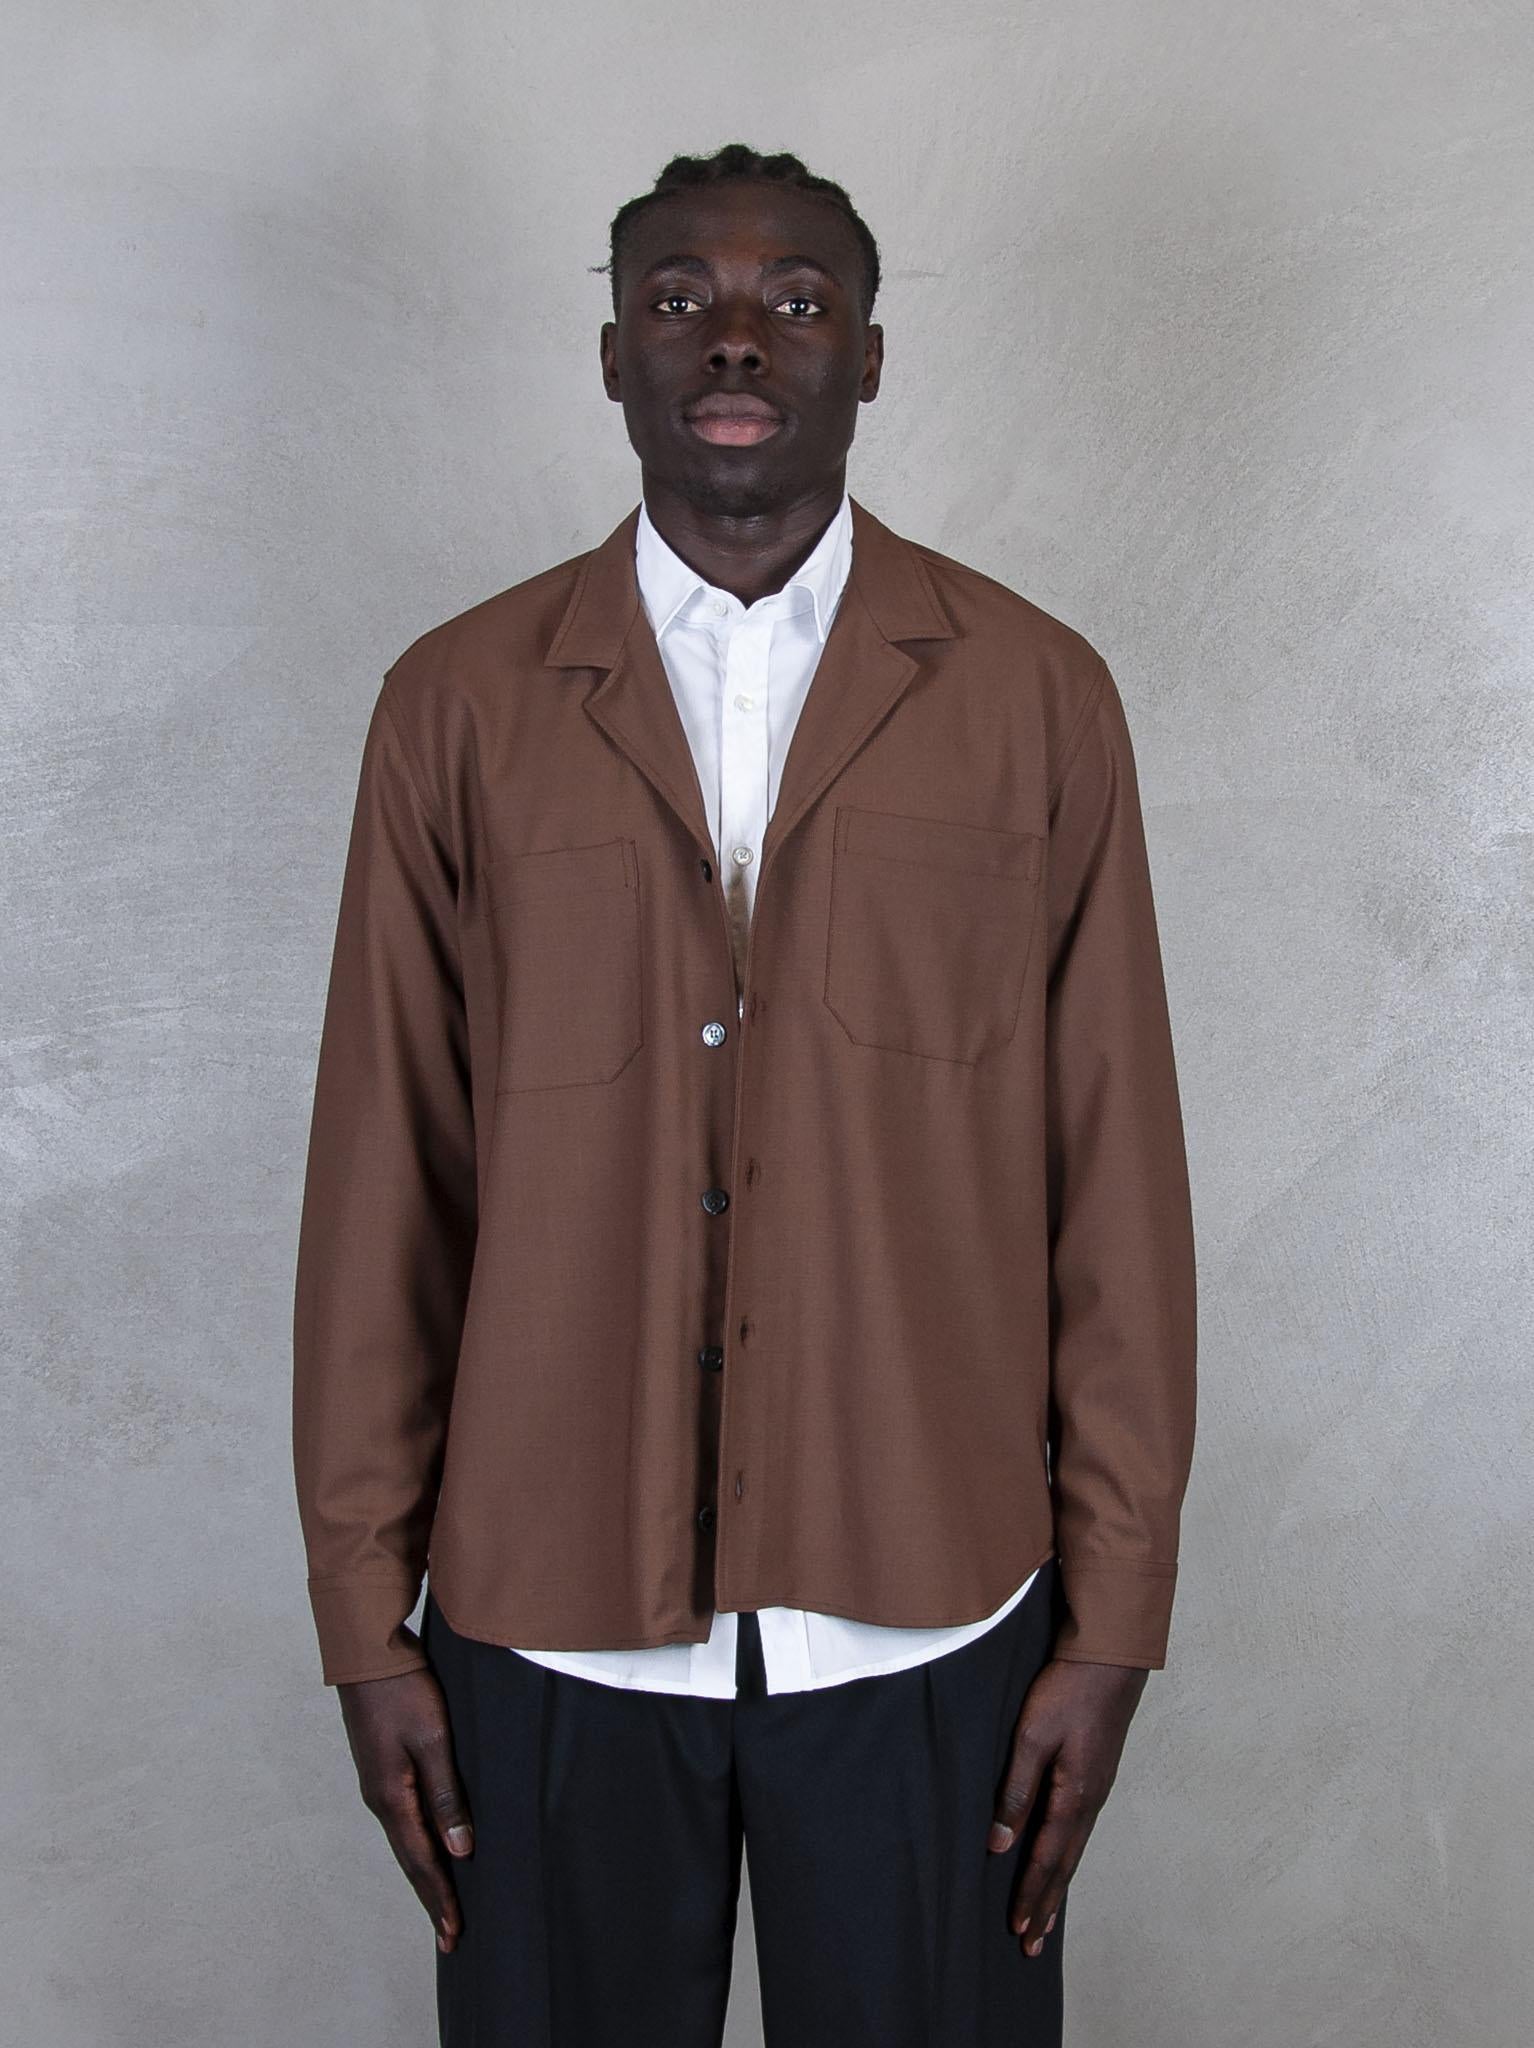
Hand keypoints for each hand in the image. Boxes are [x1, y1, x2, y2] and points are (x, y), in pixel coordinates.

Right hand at [338, 1642, 474, 1953]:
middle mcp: (382, 1798)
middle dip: (432, 1897)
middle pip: (411, 1858)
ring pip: (408, 1840)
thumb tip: (459, 1849)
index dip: (439, 1898)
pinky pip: (405, 1818)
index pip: (420, 1861)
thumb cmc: (403, 1691)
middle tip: (450, 1935)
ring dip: (426, 1873)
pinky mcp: (384, 1768)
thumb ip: (446, 1794)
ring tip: (443, 1903)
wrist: (369, 1653)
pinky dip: (420, 1843)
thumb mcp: (432, 1740)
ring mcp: (380, 1784)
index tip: (454, 1933)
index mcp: (392, 1797)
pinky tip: (431, 1846)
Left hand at [986, 1656, 1149, 1955]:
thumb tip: (998, 1842)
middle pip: (1065, 1865)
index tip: (1017, 1929)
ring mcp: (1097, 1789)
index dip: (1031, 1894)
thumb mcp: (1032, 1736)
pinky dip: (1066, 1856)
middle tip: (1032, 1946)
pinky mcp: (1096, 1776)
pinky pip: (1079, 1830)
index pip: (1047, 1858)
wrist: (1110, 1659)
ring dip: (1057, 1886)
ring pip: (1074, 1849)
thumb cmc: (1068, 1692)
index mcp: (1074, 1796)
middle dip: (1046, 1906)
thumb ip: (1016, 1789)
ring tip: (1045, 1918)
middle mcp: (1090, 1801)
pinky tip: (1060, 1859)